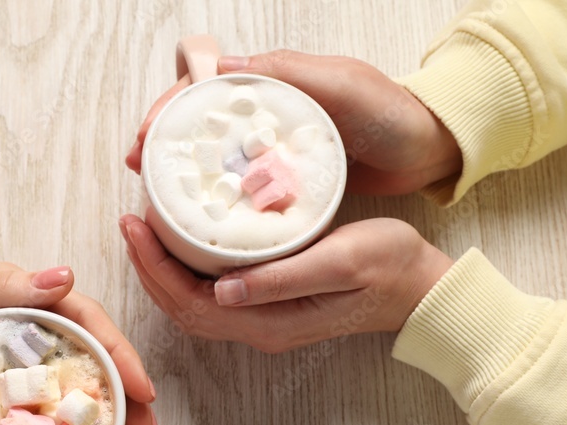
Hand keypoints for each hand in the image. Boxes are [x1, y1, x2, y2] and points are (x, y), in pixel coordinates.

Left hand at [0, 257, 156, 424]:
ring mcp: (1, 351)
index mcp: (15, 293)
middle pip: (84, 352)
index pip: (84, 320)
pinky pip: (27, 400)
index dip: (118, 353)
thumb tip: (65, 277)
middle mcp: (17, 320)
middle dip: (120, 388)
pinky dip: (50, 422)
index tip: (143, 391)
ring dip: (92, 409)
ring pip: (61, 379)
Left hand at [120, 210, 452, 351]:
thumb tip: (222, 290)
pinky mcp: (268, 307)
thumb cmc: (389, 267)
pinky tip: (181, 242)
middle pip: (180, 306)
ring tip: (145, 228)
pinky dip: (186, 270)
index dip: (156, 266)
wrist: (421, 289)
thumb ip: (281, 280)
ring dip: (163, 269)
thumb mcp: (341, 262)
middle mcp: (256, 329)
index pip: (190, 301)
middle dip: (148, 266)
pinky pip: (210, 294)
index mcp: (267, 322)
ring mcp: (261, 321)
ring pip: (192, 303)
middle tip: (130, 220)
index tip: (137, 224)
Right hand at [125, 51, 462, 195]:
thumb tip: (222, 69)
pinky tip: (197, 214)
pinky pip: (237, 185)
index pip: (201, 89)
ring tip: (155, 197)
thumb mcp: (341, 83)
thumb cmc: (389, 111)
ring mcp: (271, 147)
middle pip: (197, 125)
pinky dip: (213, 196)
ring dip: (180, 173)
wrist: (427, 148)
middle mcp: (264, 113)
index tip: (145, 139)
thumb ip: (288, 73)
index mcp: (270, 84)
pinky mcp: (282, 179)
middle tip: (139, 171)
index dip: (168, 112)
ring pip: (212, 157)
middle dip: (162, 144)